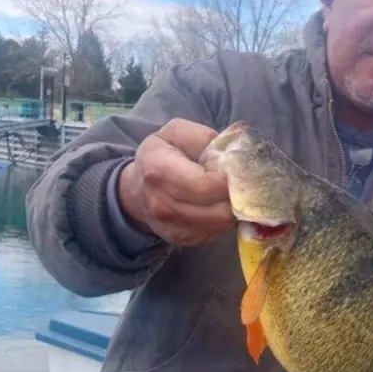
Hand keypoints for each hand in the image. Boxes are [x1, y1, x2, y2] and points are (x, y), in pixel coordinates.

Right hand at [118, 118, 234, 245]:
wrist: (136, 189)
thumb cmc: (161, 155)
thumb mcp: (176, 132)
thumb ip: (202, 137)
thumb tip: (228, 154)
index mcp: (160, 171)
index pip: (205, 186)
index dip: (227, 180)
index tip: (233, 170)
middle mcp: (162, 204)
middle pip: (217, 210)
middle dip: (235, 196)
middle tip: (236, 183)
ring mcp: (171, 225)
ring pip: (221, 225)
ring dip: (232, 209)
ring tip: (227, 192)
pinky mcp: (181, 239)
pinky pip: (215, 233)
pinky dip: (222, 220)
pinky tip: (216, 205)